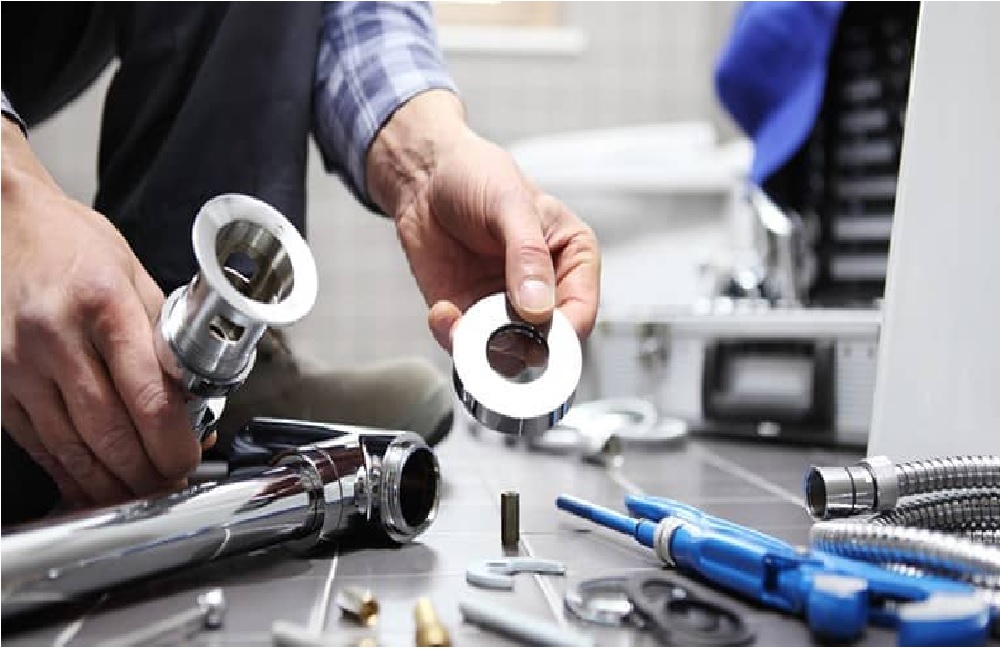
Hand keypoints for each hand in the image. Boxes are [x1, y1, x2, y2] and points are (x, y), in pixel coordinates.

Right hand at [1, 118, 201, 508]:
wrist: (5, 222)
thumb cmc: (74, 245)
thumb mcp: (135, 277)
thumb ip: (164, 340)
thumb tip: (191, 402)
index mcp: (103, 306)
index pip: (147, 397)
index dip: (173, 443)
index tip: (189, 457)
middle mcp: (54, 338)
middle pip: (110, 433)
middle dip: (147, 473)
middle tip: (172, 483)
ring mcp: (18, 366)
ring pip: (71, 449)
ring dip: (111, 484)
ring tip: (142, 491)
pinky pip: (39, 445)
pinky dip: (70, 472)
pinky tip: (95, 483)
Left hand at [367, 91, 600, 351]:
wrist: (424, 178)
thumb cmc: (478, 176)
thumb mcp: (510, 204)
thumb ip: (528, 254)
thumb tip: (538, 307)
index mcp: (572, 258)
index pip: (582, 309)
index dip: (565, 329)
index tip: (539, 330)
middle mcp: (544, 290)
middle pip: (547, 342)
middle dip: (522, 346)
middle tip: (496, 334)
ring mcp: (506, 307)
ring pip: (508, 353)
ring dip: (483, 347)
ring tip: (461, 320)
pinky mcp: (469, 315)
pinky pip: (467, 345)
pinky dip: (453, 337)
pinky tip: (443, 312)